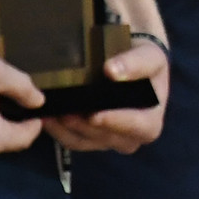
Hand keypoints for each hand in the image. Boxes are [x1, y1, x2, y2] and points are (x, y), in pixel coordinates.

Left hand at [46, 33, 168, 153]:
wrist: (132, 66)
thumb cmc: (145, 63)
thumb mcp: (151, 57)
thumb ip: (137, 63)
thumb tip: (113, 71)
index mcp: (150, 123)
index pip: (137, 128)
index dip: (115, 122)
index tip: (95, 115)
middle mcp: (130, 138)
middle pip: (105, 137)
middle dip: (82, 126)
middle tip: (63, 112)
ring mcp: (107, 141)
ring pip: (84, 141)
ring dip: (65, 128)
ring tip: (51, 112)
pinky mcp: (88, 140)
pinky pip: (70, 140)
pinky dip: (57, 129)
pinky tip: (47, 115)